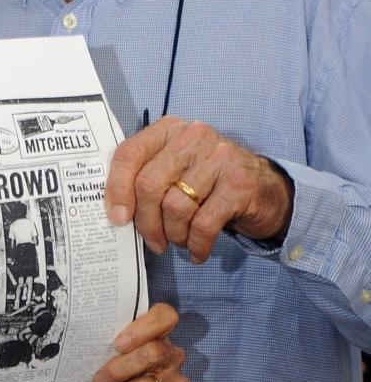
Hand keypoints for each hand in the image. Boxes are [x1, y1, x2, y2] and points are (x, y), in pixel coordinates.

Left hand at [83, 302, 187, 381]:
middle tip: (96, 381)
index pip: (165, 317)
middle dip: (117, 369)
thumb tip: (79, 344)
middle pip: (153, 353)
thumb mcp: (107, 359)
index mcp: (157, 336)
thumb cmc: (112, 380)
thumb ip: (104, 347)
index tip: (117, 344)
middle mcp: (172, 357)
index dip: (144, 327)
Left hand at [105, 115, 292, 261]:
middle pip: (149, 184)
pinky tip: (196, 252)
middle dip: (146, 222)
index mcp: (170, 129)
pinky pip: (203, 224)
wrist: (267, 190)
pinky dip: (195, 245)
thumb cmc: (210, 183)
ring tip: (178, 241)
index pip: (129, 153)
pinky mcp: (239, 184)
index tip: (117, 218)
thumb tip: (115, 212)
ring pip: (175, 207)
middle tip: (153, 240)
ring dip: (173, 234)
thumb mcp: (176, 170)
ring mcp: (220, 157)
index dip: (117, 189)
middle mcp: (194, 136)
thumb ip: (146, 178)